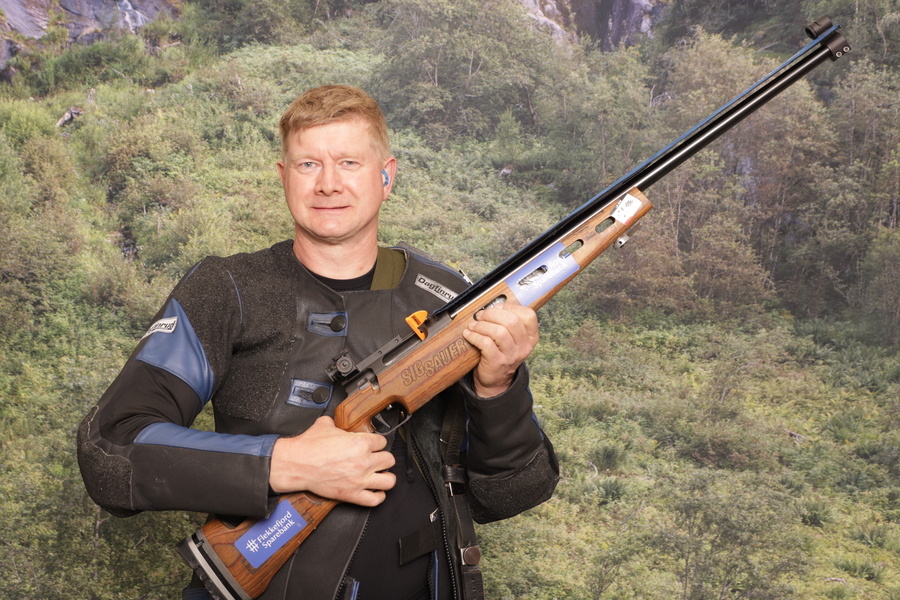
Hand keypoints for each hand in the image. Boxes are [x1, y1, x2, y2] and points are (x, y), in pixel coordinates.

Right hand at [269, 416, 395, 505]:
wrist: (297, 464)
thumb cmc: (309, 446)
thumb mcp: (325, 425)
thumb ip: (336, 423)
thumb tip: (336, 422)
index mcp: (361, 443)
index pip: (382, 442)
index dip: (377, 443)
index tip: (373, 446)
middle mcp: (364, 461)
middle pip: (389, 460)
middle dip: (383, 459)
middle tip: (376, 459)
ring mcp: (360, 479)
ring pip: (389, 481)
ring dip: (386, 477)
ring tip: (380, 475)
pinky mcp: (352, 494)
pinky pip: (375, 499)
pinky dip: (378, 496)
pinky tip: (376, 490)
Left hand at [462, 302, 538, 397]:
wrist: (495, 379)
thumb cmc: (502, 354)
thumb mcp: (512, 339)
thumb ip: (508, 322)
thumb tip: (495, 305)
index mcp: (530, 337)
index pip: (528, 315)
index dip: (511, 307)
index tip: (497, 307)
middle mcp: (524, 346)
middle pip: (512, 321)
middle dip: (492, 314)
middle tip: (481, 315)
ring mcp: (511, 355)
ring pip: (499, 332)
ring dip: (482, 325)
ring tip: (474, 325)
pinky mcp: (497, 362)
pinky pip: (486, 343)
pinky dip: (475, 336)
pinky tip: (469, 334)